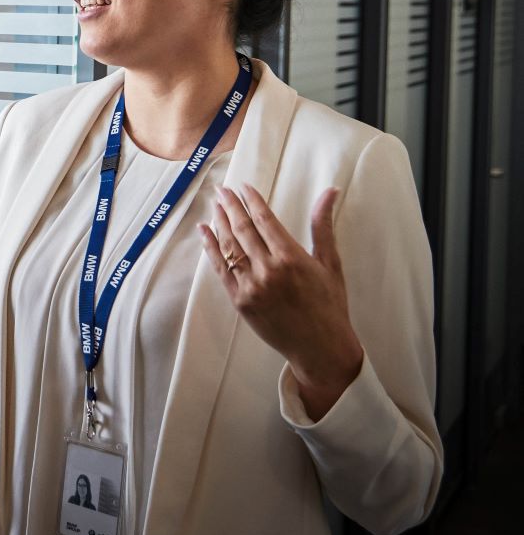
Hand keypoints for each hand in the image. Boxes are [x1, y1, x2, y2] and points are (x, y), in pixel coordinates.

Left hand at [198, 183, 364, 420]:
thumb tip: (330, 190)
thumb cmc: (330, 304)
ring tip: (214, 205)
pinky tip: (204, 232)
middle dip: (230, 206)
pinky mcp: (239, 300)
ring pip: (229, 247)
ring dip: (219, 223)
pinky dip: (210, 248)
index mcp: (292, 258)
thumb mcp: (330, 263)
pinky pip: (220, 269)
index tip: (243, 187)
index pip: (264, 220)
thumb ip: (323, 225)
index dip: (251, 200)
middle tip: (222, 189)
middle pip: (243, 229)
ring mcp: (251, 286)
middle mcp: (268, 270)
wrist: (320, 347)